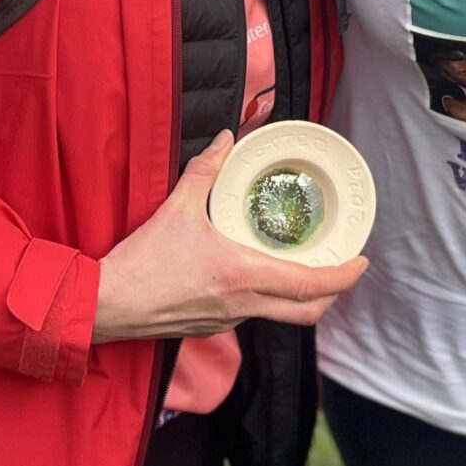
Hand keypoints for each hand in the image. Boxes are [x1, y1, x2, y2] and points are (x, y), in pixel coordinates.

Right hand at [92, 131, 366, 341]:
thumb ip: (205, 170)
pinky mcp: (210, 326)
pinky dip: (267, 300)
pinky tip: (257, 277)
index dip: (344, 276)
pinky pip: (252, 316)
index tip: (361, 261)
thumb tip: (226, 140)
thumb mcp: (177, 208)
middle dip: (332, 293)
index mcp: (244, 275)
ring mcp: (227, 321)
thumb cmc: (141, 263)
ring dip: (298, 296)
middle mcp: (243, 304)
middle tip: (341, 268)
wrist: (105, 304)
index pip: (312, 285)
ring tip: (303, 267)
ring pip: (280, 315)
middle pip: (307, 311)